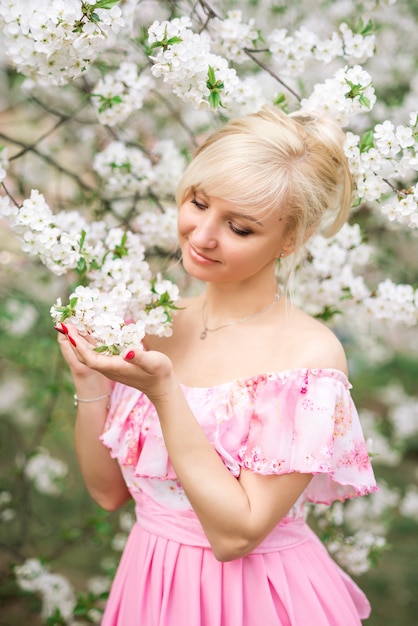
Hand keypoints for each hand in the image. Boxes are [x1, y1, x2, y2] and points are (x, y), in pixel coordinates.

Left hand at [60, 323, 176, 402]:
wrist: (161, 388)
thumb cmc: (159, 374)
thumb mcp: (153, 362)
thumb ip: (140, 357)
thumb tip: (127, 351)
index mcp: (114, 367)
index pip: (89, 358)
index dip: (78, 345)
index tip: (70, 331)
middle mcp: (108, 368)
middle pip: (84, 356)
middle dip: (73, 340)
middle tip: (64, 323)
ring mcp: (110, 367)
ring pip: (89, 354)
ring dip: (80, 340)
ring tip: (72, 324)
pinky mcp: (114, 364)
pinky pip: (97, 353)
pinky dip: (90, 342)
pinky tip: (89, 332)